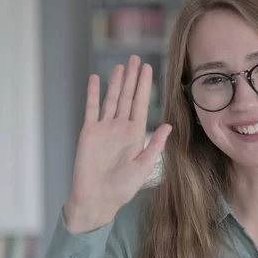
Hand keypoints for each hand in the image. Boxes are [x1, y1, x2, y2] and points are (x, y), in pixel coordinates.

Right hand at [64, 55, 171, 233]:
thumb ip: (155, 145)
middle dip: (132, 78)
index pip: (141, 104)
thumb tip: (168, 125)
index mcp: (135, 134)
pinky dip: (93, 93)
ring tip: (121, 65)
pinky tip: (96, 79)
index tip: (148, 68)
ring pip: (111, 98)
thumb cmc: (122, 188)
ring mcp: (104, 128)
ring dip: (116, 82)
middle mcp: (120, 127)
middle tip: (136, 58)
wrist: (97, 199)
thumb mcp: (143, 166)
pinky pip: (92, 108)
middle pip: (127, 96)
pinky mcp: (89, 132)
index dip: (144, 86)